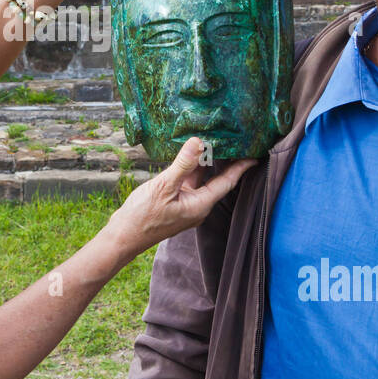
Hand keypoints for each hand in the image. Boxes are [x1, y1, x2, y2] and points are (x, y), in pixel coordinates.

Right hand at [102, 137, 256, 259]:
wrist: (123, 237)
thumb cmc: (142, 216)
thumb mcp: (163, 187)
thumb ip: (182, 165)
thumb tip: (198, 142)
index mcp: (200, 205)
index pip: (227, 183)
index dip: (241, 168)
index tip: (255, 155)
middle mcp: (197, 206)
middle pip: (217, 181)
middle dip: (226, 162)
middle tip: (234, 141)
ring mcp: (186, 206)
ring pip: (202, 181)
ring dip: (206, 163)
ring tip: (214, 142)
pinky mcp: (175, 203)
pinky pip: (189, 183)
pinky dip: (191, 169)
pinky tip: (189, 156)